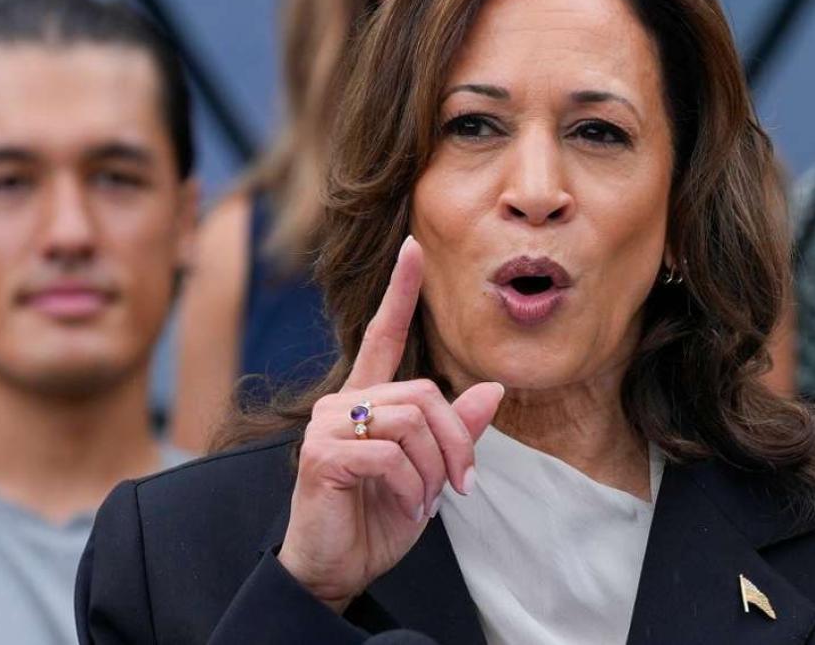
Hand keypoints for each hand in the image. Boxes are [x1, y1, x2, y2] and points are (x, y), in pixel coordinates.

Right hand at [276, 236, 503, 611]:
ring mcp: (326, 426)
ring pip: (411, 421)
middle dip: (456, 441)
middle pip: (424, 393)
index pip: (383, 334)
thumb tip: (494, 388)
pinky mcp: (320, 454)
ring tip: (426, 501)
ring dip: (433, 470)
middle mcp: (342, 402)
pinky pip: (389, 454)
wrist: (336, 568)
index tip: (414, 247)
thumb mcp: (429, 474)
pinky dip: (410, 486)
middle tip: (461, 485)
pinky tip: (405, 507)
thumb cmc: (377, 518)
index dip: (400, 291)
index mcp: (367, 400)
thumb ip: (456, 431)